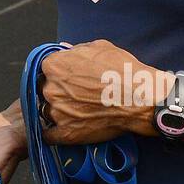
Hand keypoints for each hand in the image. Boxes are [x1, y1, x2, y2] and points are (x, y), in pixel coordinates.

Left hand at [38, 39, 157, 144]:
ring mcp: (56, 112)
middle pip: (44, 91)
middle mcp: (50, 89)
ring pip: (46, 112)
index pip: (45, 70)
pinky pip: (49, 135)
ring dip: (57, 112)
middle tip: (75, 96)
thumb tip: (65, 51)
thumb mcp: (99, 48)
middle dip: (56, 92)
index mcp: (53, 65)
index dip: (57, 74)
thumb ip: (76, 50)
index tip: (67, 79)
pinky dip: (56, 133)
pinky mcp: (66, 133)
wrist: (140, 99)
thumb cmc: (122, 70)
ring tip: (77, 112)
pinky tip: (68, 128)